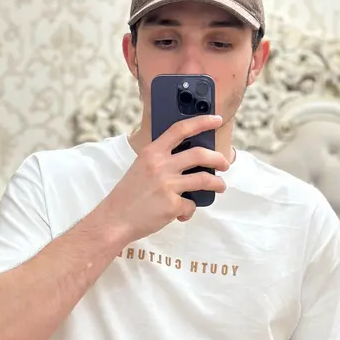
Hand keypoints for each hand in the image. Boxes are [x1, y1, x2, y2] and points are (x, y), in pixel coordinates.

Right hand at [104, 115, 228, 243]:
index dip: (201, 122)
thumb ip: (161, 160)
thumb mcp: (140, 168)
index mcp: (152, 152)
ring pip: (204, 179)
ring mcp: (167, 185)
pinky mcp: (172, 205)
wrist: (114, 220)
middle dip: (218, 158)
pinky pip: (191, 206)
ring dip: (218, 184)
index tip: (216, 119)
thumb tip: (189, 160)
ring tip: (221, 187)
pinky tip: (180, 215)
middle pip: (199, 154)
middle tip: (224, 164)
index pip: (180, 129)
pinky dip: (188, 211)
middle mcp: (160, 165)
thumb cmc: (128, 196)